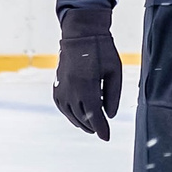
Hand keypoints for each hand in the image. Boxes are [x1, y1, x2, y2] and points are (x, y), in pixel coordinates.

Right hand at [53, 4, 122, 140]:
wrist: (80, 34)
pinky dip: (72, 114)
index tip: (107, 138)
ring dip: (83, 122)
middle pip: (83, 118)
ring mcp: (61, 88)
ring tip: (93, 124)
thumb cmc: (102, 50)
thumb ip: (113, 95)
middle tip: (103, 130)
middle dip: (94, 126)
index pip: (94, 115)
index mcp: (86, 85)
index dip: (101, 129)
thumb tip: (110, 116)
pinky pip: (63, 107)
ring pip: (72, 115)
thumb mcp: (115, 71)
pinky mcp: (56, 86)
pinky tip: (80, 114)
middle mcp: (71, 89)